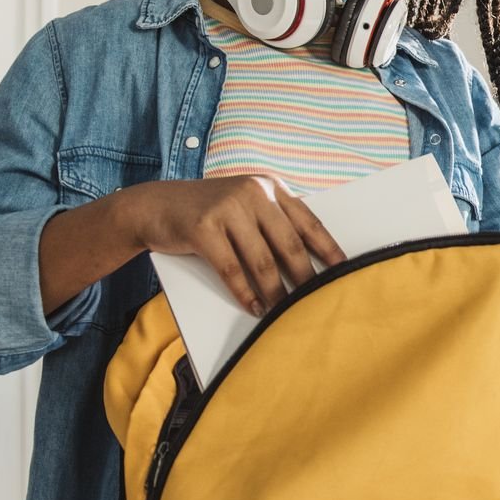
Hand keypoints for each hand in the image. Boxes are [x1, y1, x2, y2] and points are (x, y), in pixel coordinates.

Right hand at [120, 176, 343, 314]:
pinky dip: (244, 292)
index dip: (329, 251)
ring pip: (262, 260)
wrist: (154, 205)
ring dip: (275, 292)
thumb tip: (311, 262)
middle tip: (317, 302)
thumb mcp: (244, 206)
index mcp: (270, 187)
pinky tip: (254, 307)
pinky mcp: (202, 227)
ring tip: (285, 312)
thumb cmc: (208, 213)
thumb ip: (273, 222)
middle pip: (289, 244)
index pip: (309, 222)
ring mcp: (226, 207)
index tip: (345, 274)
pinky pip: (231, 268)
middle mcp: (252, 192)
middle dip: (305, 278)